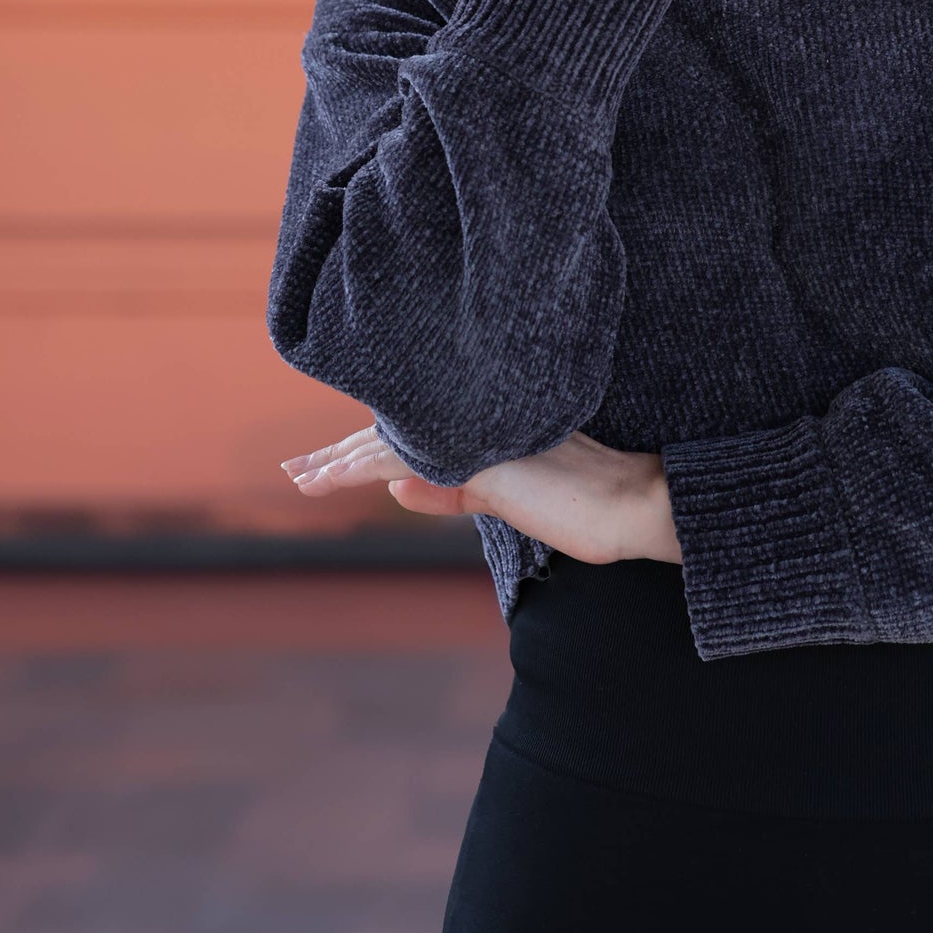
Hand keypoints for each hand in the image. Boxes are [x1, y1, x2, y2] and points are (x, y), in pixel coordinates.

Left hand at [280, 425, 682, 565]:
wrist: (633, 502)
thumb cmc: (591, 505)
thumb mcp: (513, 499)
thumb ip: (458, 490)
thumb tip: (397, 486)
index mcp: (485, 432)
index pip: (416, 433)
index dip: (374, 443)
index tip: (336, 454)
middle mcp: (474, 427)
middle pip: (393, 432)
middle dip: (344, 452)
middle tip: (299, 468)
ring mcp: (473, 438)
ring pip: (389, 442)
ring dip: (341, 461)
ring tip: (302, 478)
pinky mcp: (473, 460)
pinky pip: (400, 458)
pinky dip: (359, 469)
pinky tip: (331, 480)